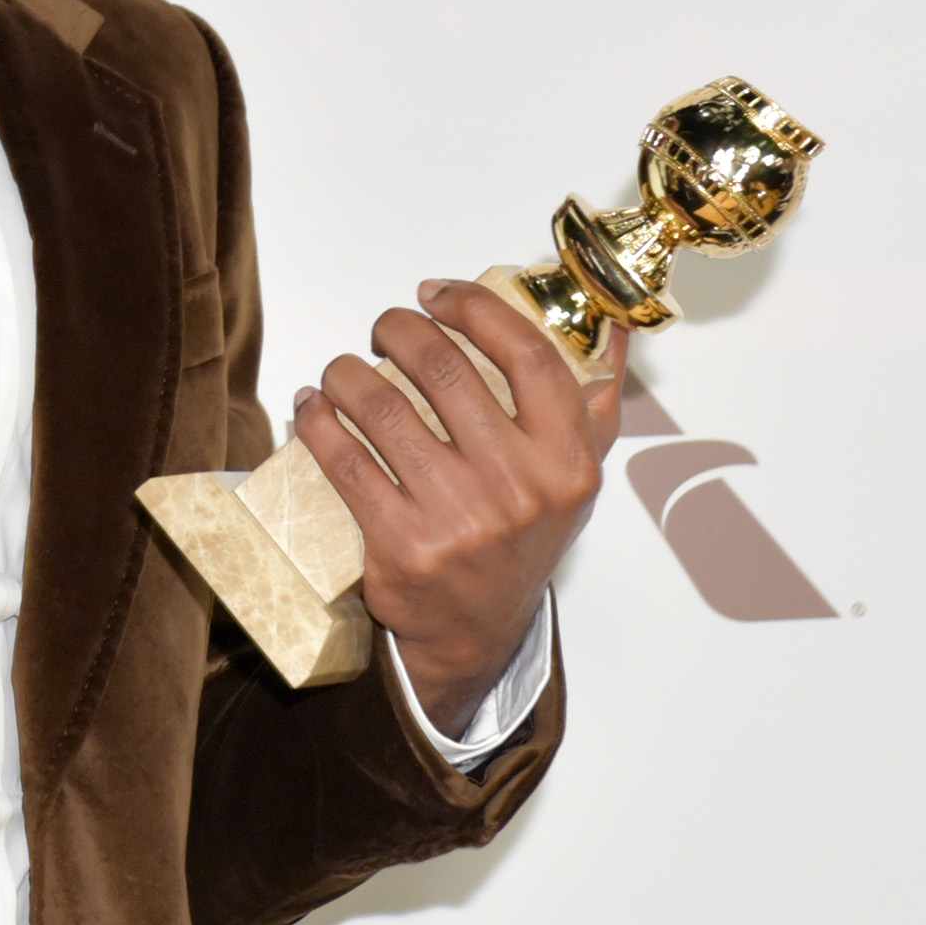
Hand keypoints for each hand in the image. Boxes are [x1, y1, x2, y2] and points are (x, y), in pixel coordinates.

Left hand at [290, 279, 627, 740]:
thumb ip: (594, 408)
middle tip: (386, 328)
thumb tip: (613, 331)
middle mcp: (518, 489)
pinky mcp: (400, 545)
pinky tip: (313, 406)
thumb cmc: (521, 540)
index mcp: (567, 462)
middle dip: (400, 331)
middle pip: (445, 371)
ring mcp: (457, 519)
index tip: (439, 293)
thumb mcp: (573, 481)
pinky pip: (344, 460)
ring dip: (348, 373)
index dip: (476, 307)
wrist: (474, 631)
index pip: (528, 355)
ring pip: (384, 409)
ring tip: (341, 368)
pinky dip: (318, 421)